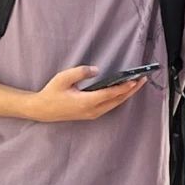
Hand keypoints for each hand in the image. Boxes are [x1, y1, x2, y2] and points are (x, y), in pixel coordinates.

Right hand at [28, 65, 146, 122]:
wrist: (42, 110)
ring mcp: (92, 114)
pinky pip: (110, 106)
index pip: (111, 94)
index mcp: (86, 102)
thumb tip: (97, 70)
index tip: (135, 80)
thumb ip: (80, 72)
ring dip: (126, 94)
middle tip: (143, 80)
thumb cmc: (51, 93)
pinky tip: (124, 91)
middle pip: (117, 100)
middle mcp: (92, 110)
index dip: (124, 87)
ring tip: (137, 84)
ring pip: (115, 104)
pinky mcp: (91, 114)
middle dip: (131, 90)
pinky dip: (119, 98)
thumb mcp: (63, 78)